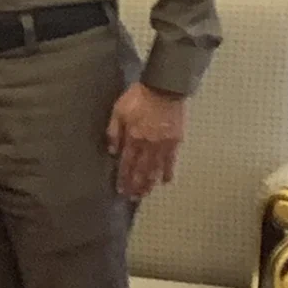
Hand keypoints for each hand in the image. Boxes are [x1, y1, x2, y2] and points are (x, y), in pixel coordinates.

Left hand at [106, 81, 187, 199]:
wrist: (164, 88)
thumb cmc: (138, 97)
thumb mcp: (118, 111)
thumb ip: (114, 132)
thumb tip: (112, 152)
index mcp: (133, 138)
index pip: (126, 164)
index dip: (123, 178)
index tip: (121, 190)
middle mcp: (148, 146)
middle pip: (141, 171)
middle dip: (136, 186)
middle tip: (132, 198)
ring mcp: (163, 145)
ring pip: (155, 169)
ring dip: (149, 184)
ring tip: (145, 194)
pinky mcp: (175, 142)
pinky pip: (171, 161)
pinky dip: (168, 173)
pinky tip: (165, 182)